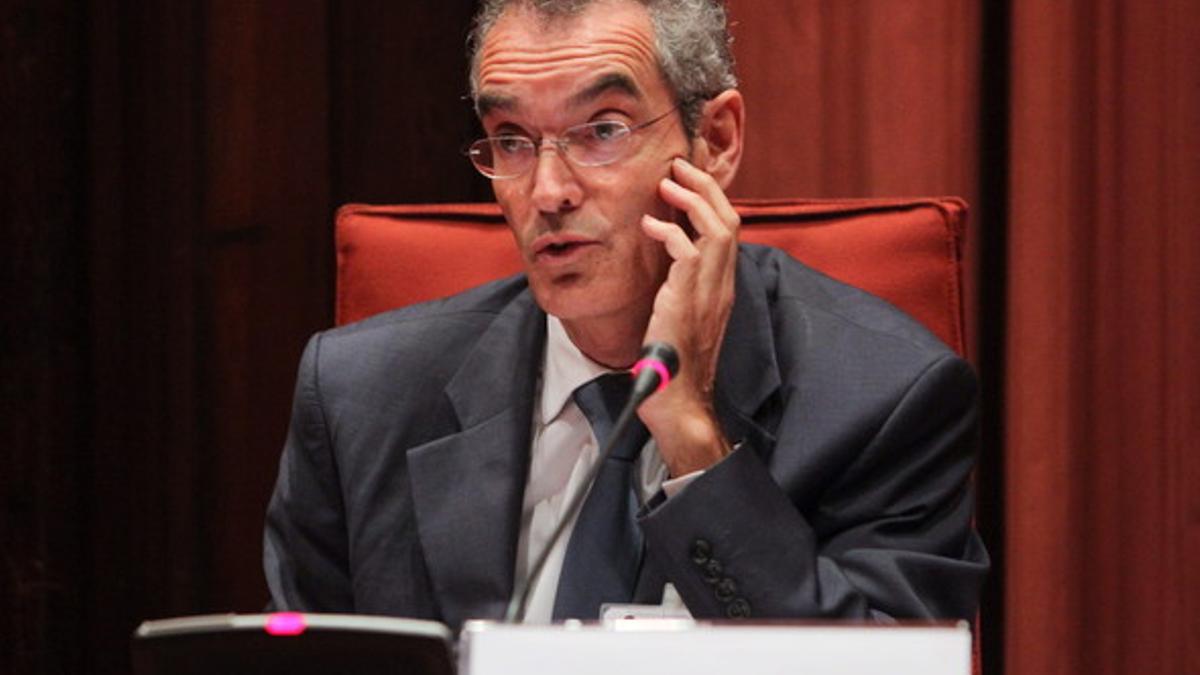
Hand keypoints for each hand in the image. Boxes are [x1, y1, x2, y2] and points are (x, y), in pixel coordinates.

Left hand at [637, 158, 739, 475]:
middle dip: (707, 186)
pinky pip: (688, 253)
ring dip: (693, 200)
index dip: (712, 199)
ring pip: (718, 229)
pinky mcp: (689, 301)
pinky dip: (671, 232)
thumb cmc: (672, 364)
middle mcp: (722, 285)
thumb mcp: (680, 317)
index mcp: (721, 287)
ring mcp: (709, 293)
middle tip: (680, 165)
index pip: (729, 229)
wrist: (679, 403)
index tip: (689, 178)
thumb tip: (661, 264)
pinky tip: (650, 225)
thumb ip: (678, 289)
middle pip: (730, 219)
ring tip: (669, 181)